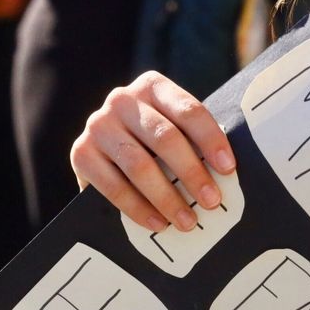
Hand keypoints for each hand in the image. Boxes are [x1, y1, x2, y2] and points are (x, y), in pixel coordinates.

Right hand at [69, 71, 235, 232]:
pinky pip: (113, 186)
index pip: (188, 110)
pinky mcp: (81, 153)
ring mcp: (99, 125)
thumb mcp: (171, 130)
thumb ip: (192, 142)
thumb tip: (226, 176)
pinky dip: (138, 208)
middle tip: (211, 201)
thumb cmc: (151, 143)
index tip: (228, 168)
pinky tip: (157, 223)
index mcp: (153, 87)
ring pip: (139, 165)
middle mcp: (122, 100)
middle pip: (164, 138)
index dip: (211, 140)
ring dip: (167, 197)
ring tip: (187, 221)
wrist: (104, 151)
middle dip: (192, 173)